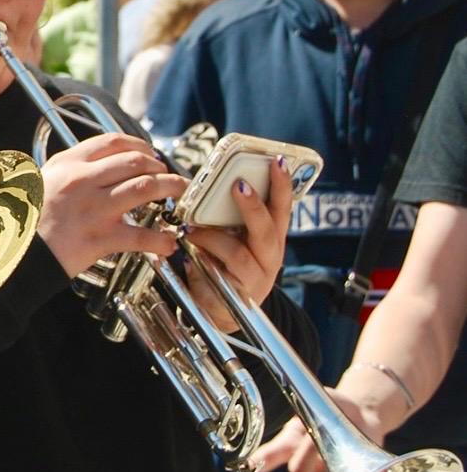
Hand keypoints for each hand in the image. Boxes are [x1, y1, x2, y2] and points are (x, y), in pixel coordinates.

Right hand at [37, 134, 186, 277]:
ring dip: (170, 187)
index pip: (111, 142)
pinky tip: (168, 242)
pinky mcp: (99, 238)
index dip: (138, 145)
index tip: (148, 153)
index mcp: (67, 164)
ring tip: (180, 191)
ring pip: (145, 188)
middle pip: (134, 162)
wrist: (11, 252)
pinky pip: (139, 236)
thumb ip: (68, 172)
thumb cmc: (22, 219)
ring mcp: (93, 208)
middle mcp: (82, 180)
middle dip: (159, 165)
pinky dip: (159, 240)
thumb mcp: (40, 182)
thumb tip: (94, 168)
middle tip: (168, 173)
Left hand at [183, 155, 292, 330]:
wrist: (224, 309)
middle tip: (239, 185)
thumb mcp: (234, 237)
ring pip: (239, 253)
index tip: (279, 161)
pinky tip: (190, 255)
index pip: (282, 207)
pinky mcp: (236, 293)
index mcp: (272, 236)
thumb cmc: (228, 264)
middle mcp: (270, 256)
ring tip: (191, 229)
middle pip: (267, 230)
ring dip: (212, 237)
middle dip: (253, 206)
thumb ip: (229, 216)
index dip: (282, 185)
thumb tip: (212, 183)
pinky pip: (218, 274)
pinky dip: (201, 261)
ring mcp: (256, 277)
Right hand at [250, 388, 384, 471]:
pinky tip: (353, 457)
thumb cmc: (333, 406)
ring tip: (339, 445)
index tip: (250, 465)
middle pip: (298, 471)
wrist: (361, 414)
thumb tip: (307, 423)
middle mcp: (302, 459)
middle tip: (314, 436)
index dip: (260, 462)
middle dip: (307, 453)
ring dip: (329, 465)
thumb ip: (310, 408)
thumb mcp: (318, 401)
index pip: (271, 454)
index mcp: (290, 441)